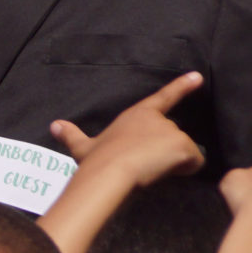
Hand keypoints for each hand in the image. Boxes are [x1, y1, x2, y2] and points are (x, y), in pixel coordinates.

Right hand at [50, 72, 205, 184]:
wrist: (111, 172)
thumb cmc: (97, 160)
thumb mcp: (83, 147)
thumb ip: (71, 135)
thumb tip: (53, 125)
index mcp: (138, 114)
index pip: (164, 97)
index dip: (182, 86)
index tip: (198, 76)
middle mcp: (159, 119)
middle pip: (173, 138)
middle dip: (165, 153)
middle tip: (145, 166)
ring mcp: (173, 131)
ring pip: (184, 152)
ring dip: (174, 164)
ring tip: (152, 172)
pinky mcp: (184, 146)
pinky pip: (194, 164)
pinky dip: (185, 171)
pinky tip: (166, 176)